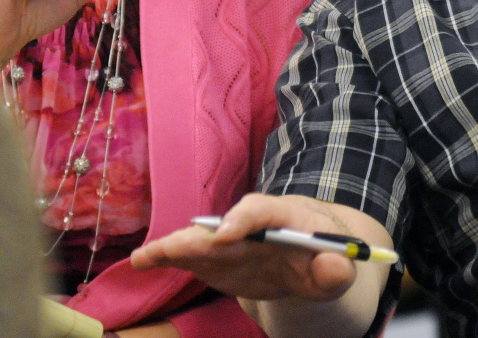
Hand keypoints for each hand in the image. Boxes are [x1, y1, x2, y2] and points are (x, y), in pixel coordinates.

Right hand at [131, 194, 364, 301]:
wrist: (307, 255)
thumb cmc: (321, 253)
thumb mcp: (336, 262)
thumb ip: (336, 267)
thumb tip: (333, 264)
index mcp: (280, 213)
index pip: (259, 210)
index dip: (241, 220)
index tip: (225, 236)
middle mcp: (247, 222)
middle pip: (220, 224)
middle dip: (199, 235)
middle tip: (176, 248)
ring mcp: (227, 241)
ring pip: (198, 241)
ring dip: (174, 247)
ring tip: (145, 256)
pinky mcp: (214, 259)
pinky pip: (187, 258)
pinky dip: (163, 258)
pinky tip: (140, 262)